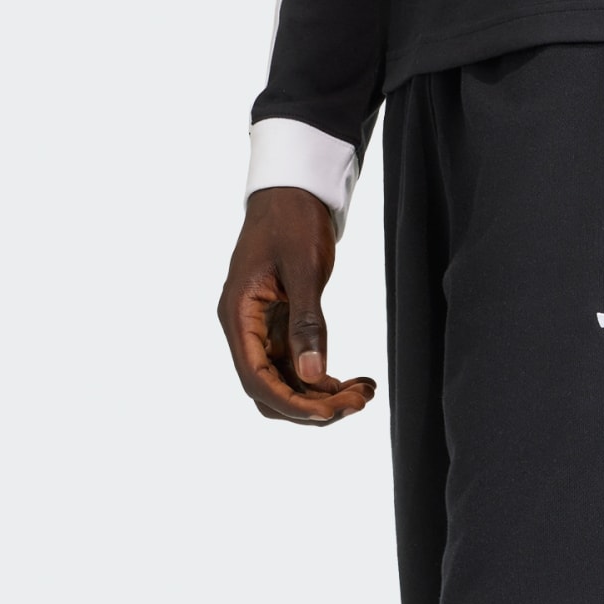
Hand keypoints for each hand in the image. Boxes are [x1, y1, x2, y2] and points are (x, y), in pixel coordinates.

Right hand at [217, 186, 376, 424]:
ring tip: (365, 392)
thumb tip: (312, 376)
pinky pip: (298, 368)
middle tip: (360, 401)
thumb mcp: (304, 270)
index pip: (257, 380)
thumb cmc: (293, 220)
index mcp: (238, 315)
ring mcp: (261, 332)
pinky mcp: (279, 329)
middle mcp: (244, 330)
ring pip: (287, 385)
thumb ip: (307, 324)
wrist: (293, 191)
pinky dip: (325, 381)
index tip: (333, 412)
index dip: (294, 404)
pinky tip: (356, 380)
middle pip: (271, 392)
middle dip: (313, 406)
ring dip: (324, 397)